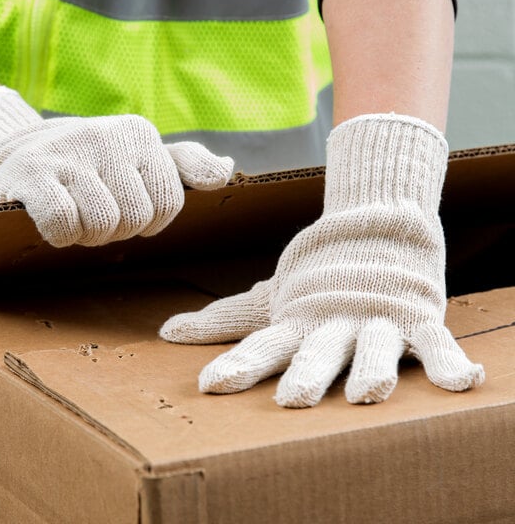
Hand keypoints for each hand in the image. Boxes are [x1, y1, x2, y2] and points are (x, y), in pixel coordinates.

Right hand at [0, 86, 233, 245]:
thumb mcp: (141, 158)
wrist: (14, 155)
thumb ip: (186, 165)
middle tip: (95, 212)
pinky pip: (63, 224)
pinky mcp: (32, 172)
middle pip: (135, 220)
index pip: (168, 204)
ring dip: (86, 234)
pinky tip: (50, 219)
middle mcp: (107, 136)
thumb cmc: (91, 166)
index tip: (125, 205)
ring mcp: (68, 152)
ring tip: (74, 214)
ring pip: (101, 225)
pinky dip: (59, 234)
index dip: (148, 220)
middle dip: (115, 229)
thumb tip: (224, 173)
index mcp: (139, 134)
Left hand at [160, 115, 484, 406]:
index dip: (239, 364)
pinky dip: (447, 361)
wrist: (372, 227)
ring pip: (374, 348)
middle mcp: (334, 322)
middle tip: (292, 401)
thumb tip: (168, 332)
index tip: (211, 385)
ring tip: (366, 393)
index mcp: (298, 320)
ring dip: (372, 369)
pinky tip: (460, 381)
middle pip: (318, 351)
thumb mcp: (269, 298)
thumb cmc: (315, 275)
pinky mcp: (414, 314)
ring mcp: (376, 317)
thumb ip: (223, 318)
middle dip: (306, 375)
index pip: (264, 346)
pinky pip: (433, 341)